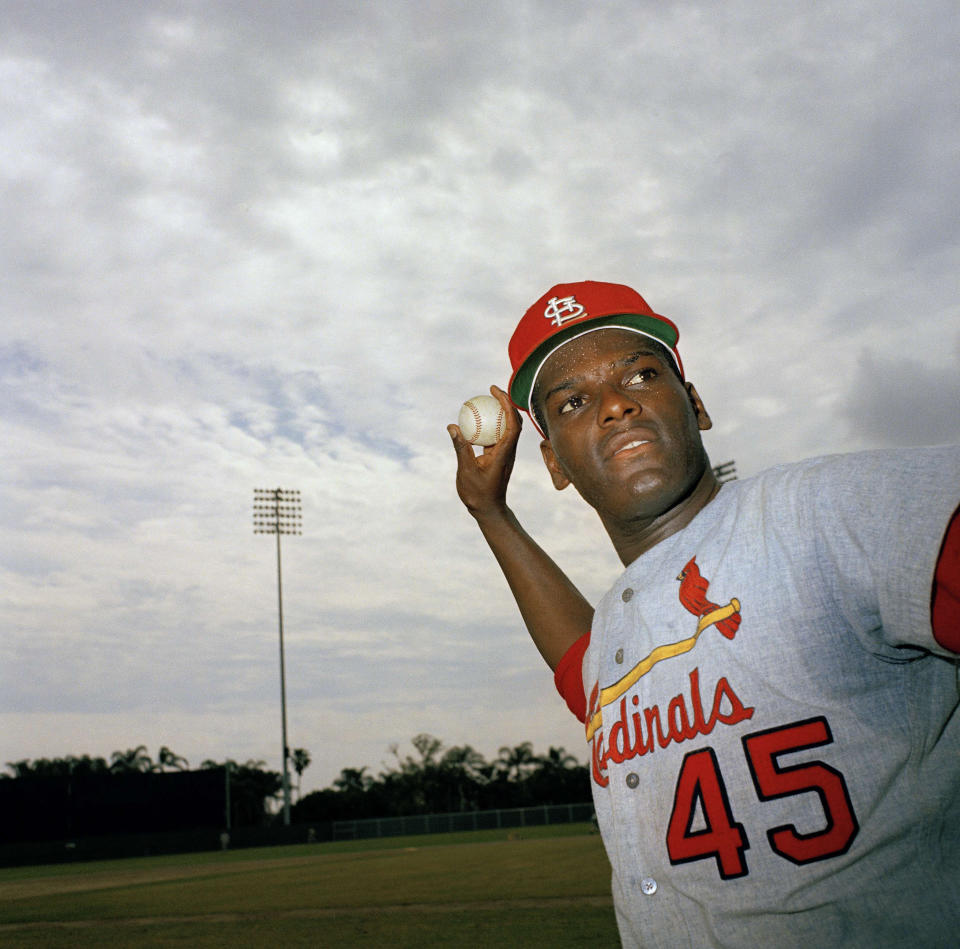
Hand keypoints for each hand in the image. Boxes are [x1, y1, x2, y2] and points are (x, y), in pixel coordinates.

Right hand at [448, 385, 521, 519]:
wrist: (488, 510)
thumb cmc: (478, 493)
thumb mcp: (466, 470)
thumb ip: (460, 447)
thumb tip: (452, 426)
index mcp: (504, 452)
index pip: (512, 423)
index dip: (506, 404)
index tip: (494, 391)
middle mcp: (508, 450)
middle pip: (513, 420)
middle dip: (506, 402)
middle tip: (490, 390)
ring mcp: (504, 453)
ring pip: (506, 427)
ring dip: (499, 411)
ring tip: (485, 400)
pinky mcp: (498, 456)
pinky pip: (496, 435)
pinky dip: (489, 424)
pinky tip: (476, 420)